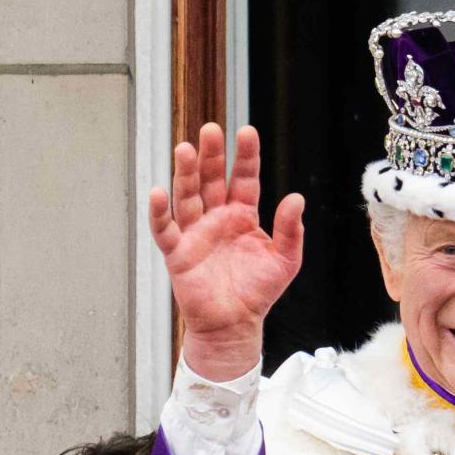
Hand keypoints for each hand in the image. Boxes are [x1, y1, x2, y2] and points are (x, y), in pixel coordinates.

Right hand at [148, 123, 304, 379]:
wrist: (235, 325)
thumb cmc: (259, 291)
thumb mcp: (286, 259)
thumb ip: (291, 229)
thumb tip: (296, 198)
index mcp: (243, 215)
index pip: (244, 178)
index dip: (246, 156)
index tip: (247, 131)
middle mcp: (217, 218)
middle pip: (212, 179)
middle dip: (212, 155)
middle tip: (210, 129)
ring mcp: (196, 232)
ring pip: (187, 196)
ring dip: (185, 174)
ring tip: (185, 149)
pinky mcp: (177, 252)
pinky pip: (165, 229)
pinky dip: (160, 212)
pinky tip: (158, 192)